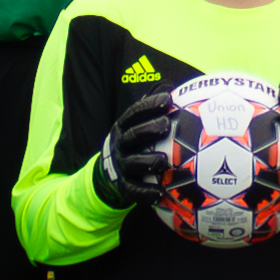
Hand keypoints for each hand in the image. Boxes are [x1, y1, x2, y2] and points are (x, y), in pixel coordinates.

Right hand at [90, 88, 187, 212]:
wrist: (108, 174)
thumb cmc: (134, 145)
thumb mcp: (136, 125)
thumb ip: (151, 110)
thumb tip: (171, 86)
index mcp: (123, 128)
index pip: (134, 114)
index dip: (149, 106)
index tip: (168, 99)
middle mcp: (120, 145)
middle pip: (132, 136)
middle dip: (148, 130)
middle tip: (166, 125)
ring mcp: (121, 166)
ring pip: (133, 163)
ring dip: (148, 161)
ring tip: (164, 161)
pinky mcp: (124, 186)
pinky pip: (134, 190)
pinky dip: (146, 192)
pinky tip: (160, 193)